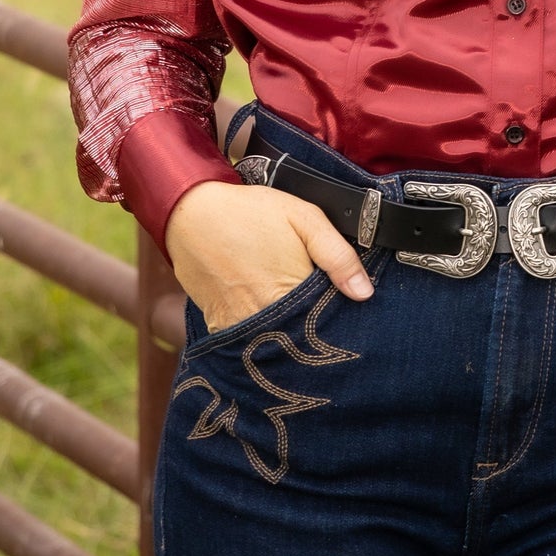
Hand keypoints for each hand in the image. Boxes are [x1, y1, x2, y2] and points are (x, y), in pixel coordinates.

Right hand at [165, 179, 374, 333]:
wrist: (191, 213)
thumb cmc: (251, 212)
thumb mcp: (305, 218)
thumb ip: (337, 255)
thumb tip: (363, 293)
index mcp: (290, 294)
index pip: (327, 324)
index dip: (340, 319)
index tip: (347, 313)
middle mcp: (263, 318)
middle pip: (302, 339)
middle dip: (315, 330)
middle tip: (322, 315)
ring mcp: (238, 328)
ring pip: (275, 344)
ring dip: (288, 334)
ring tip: (295, 312)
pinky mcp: (220, 328)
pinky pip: (248, 341)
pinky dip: (262, 333)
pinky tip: (268, 312)